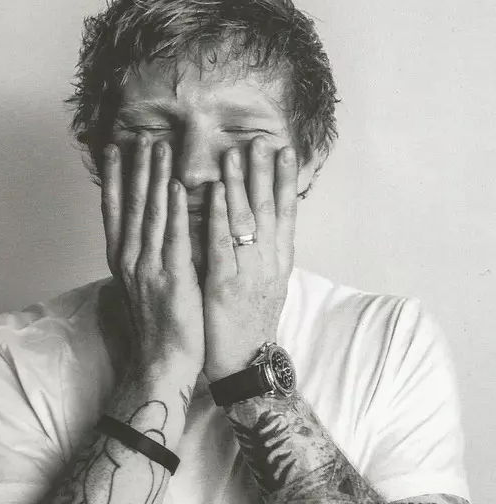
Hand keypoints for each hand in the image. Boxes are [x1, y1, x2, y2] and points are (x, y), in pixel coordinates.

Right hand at [101, 135, 204, 381]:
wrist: (162, 359)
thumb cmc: (156, 322)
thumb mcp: (141, 284)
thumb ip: (142, 254)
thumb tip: (146, 229)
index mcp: (123, 259)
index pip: (115, 210)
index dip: (115, 178)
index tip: (115, 150)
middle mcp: (130, 258)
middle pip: (131, 204)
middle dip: (135, 168)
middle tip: (141, 136)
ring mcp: (149, 267)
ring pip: (151, 214)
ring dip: (154, 178)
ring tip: (159, 147)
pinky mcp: (172, 277)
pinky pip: (173, 237)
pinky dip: (174, 209)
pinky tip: (177, 186)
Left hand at [203, 137, 297, 381]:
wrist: (246, 364)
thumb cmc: (252, 322)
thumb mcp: (268, 285)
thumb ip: (265, 254)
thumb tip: (260, 224)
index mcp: (279, 262)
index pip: (286, 213)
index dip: (286, 181)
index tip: (286, 152)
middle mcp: (269, 262)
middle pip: (269, 209)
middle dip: (266, 173)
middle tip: (262, 139)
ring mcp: (249, 272)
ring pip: (247, 220)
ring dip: (243, 184)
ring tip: (238, 152)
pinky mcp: (226, 285)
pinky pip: (223, 244)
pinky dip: (221, 215)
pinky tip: (218, 190)